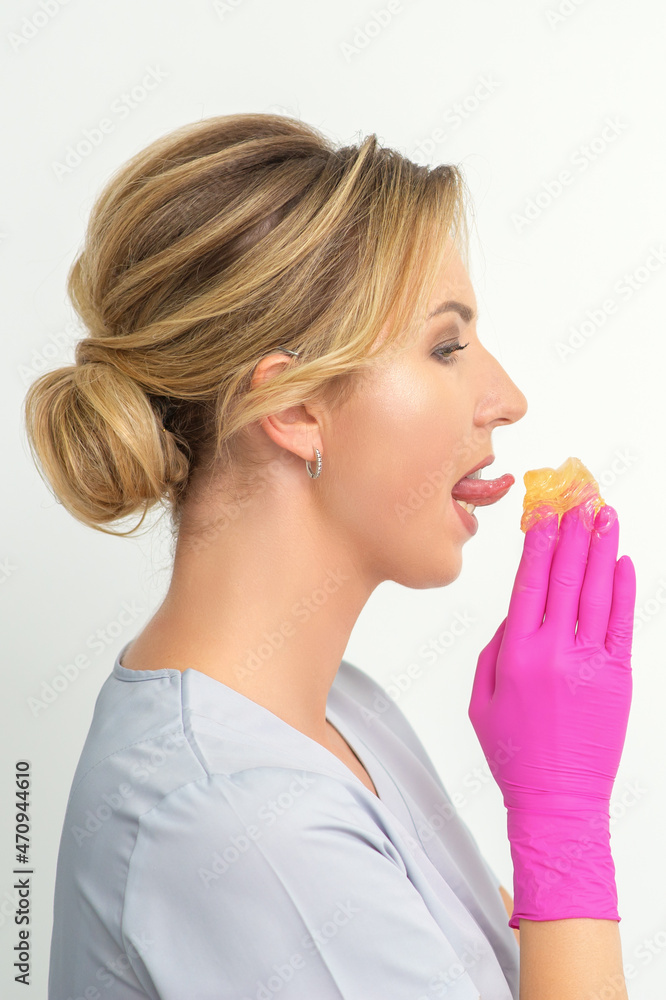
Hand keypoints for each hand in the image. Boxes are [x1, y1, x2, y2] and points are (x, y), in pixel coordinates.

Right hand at [468, 501, 635, 924]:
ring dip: (601, 549)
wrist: (557, 800)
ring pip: (597, 591)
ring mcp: (589, 662)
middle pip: (566, 576)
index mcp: (516, 653)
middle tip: (579, 498)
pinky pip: (623, 623)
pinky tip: (622, 562)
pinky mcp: (618, 677)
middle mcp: (554, 650)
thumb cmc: (514, 753)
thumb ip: (494, 650)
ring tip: (605, 515)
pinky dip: (624, 590)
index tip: (544, 512)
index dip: (538, 542)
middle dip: (572, 532)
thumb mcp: (481, 700)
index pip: (529, 581)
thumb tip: (516, 614)